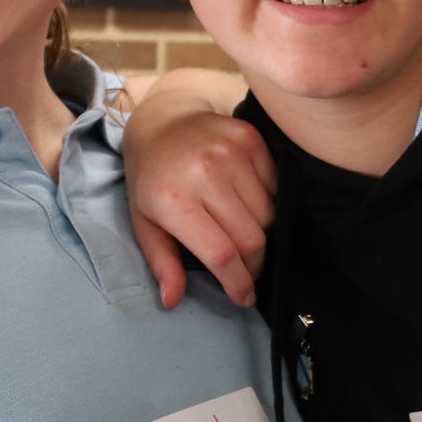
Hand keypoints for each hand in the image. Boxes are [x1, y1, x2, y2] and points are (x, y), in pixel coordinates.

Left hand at [124, 91, 274, 309]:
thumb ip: (162, 263)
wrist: (162, 120)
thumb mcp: (144, 223)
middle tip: (245, 270)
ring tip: (244, 236)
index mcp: (174, 200)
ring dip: (262, 235)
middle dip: (253, 265)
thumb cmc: (151, 179)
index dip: (238, 282)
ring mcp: (230, 153)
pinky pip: (276, 187)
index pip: (222, 253)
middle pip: (252, 239)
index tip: (244, 297)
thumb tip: (172, 301)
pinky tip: (250, 206)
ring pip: (269, 215)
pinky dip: (269, 204)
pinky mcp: (250, 139)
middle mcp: (204, 174)